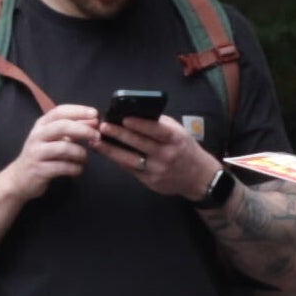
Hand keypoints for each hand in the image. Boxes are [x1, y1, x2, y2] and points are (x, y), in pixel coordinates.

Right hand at [0, 101, 99, 196]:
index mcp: (41, 125)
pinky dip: (75, 168)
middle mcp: (37, 136)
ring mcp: (36, 153)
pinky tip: (77, 170)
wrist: (19, 179)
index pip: (60, 111)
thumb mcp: (53, 139)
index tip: (95, 114)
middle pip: (62, 126)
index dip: (78, 111)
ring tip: (84, 159)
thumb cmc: (41, 155)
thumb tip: (93, 120)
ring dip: (80, 153)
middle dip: (83, 130)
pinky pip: (62, 167)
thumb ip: (72, 129)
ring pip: (64, 148)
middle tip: (97, 136)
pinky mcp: (39, 170)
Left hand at [88, 111, 219, 199]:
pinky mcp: (150, 182)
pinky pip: (131, 169)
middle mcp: (166, 155)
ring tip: (97, 142)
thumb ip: (160, 125)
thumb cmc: (185, 149)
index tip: (124, 118)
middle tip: (103, 127)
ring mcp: (157, 170)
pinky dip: (118, 160)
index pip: (156, 130)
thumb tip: (135, 114)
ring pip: (130, 159)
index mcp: (175, 139)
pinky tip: (106, 153)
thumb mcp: (179, 133)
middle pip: (140, 144)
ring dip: (111, 150)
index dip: (139, 124)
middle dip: (119, 134)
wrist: (198, 177)